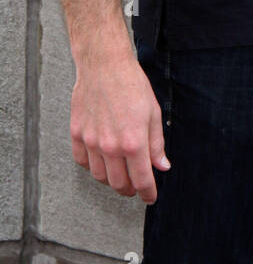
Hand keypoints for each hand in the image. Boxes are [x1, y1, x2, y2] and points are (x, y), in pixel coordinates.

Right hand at [70, 41, 169, 203]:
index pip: (142, 180)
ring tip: (120, 174)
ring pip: (100, 176)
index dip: (148, 193)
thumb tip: (162, 165)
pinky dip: (92, 166)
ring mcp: (91, 141)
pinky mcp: (77, 134)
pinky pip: (82, 161)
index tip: (150, 197)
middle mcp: (111, 146)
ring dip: (111, 180)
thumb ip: (157, 144)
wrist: (105, 66)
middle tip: (135, 186)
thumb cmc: (131, 85)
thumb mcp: (153, 114)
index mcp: (134, 142)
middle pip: (119, 184)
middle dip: (130, 190)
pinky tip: (101, 160)